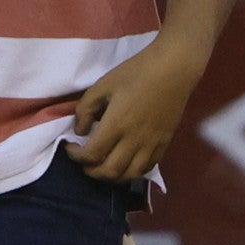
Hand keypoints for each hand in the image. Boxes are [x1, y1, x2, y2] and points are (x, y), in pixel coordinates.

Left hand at [70, 44, 202, 182]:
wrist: (174, 68)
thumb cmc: (137, 72)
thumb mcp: (102, 85)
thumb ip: (85, 109)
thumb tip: (81, 131)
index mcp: (116, 124)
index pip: (91, 155)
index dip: (75, 156)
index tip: (70, 146)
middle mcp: (134, 139)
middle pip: (109, 172)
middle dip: (91, 171)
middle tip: (85, 161)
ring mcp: (152, 143)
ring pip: (130, 175)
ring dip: (113, 177)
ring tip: (104, 166)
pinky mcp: (165, 141)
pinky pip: (148, 167)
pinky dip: (133, 171)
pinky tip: (126, 162)